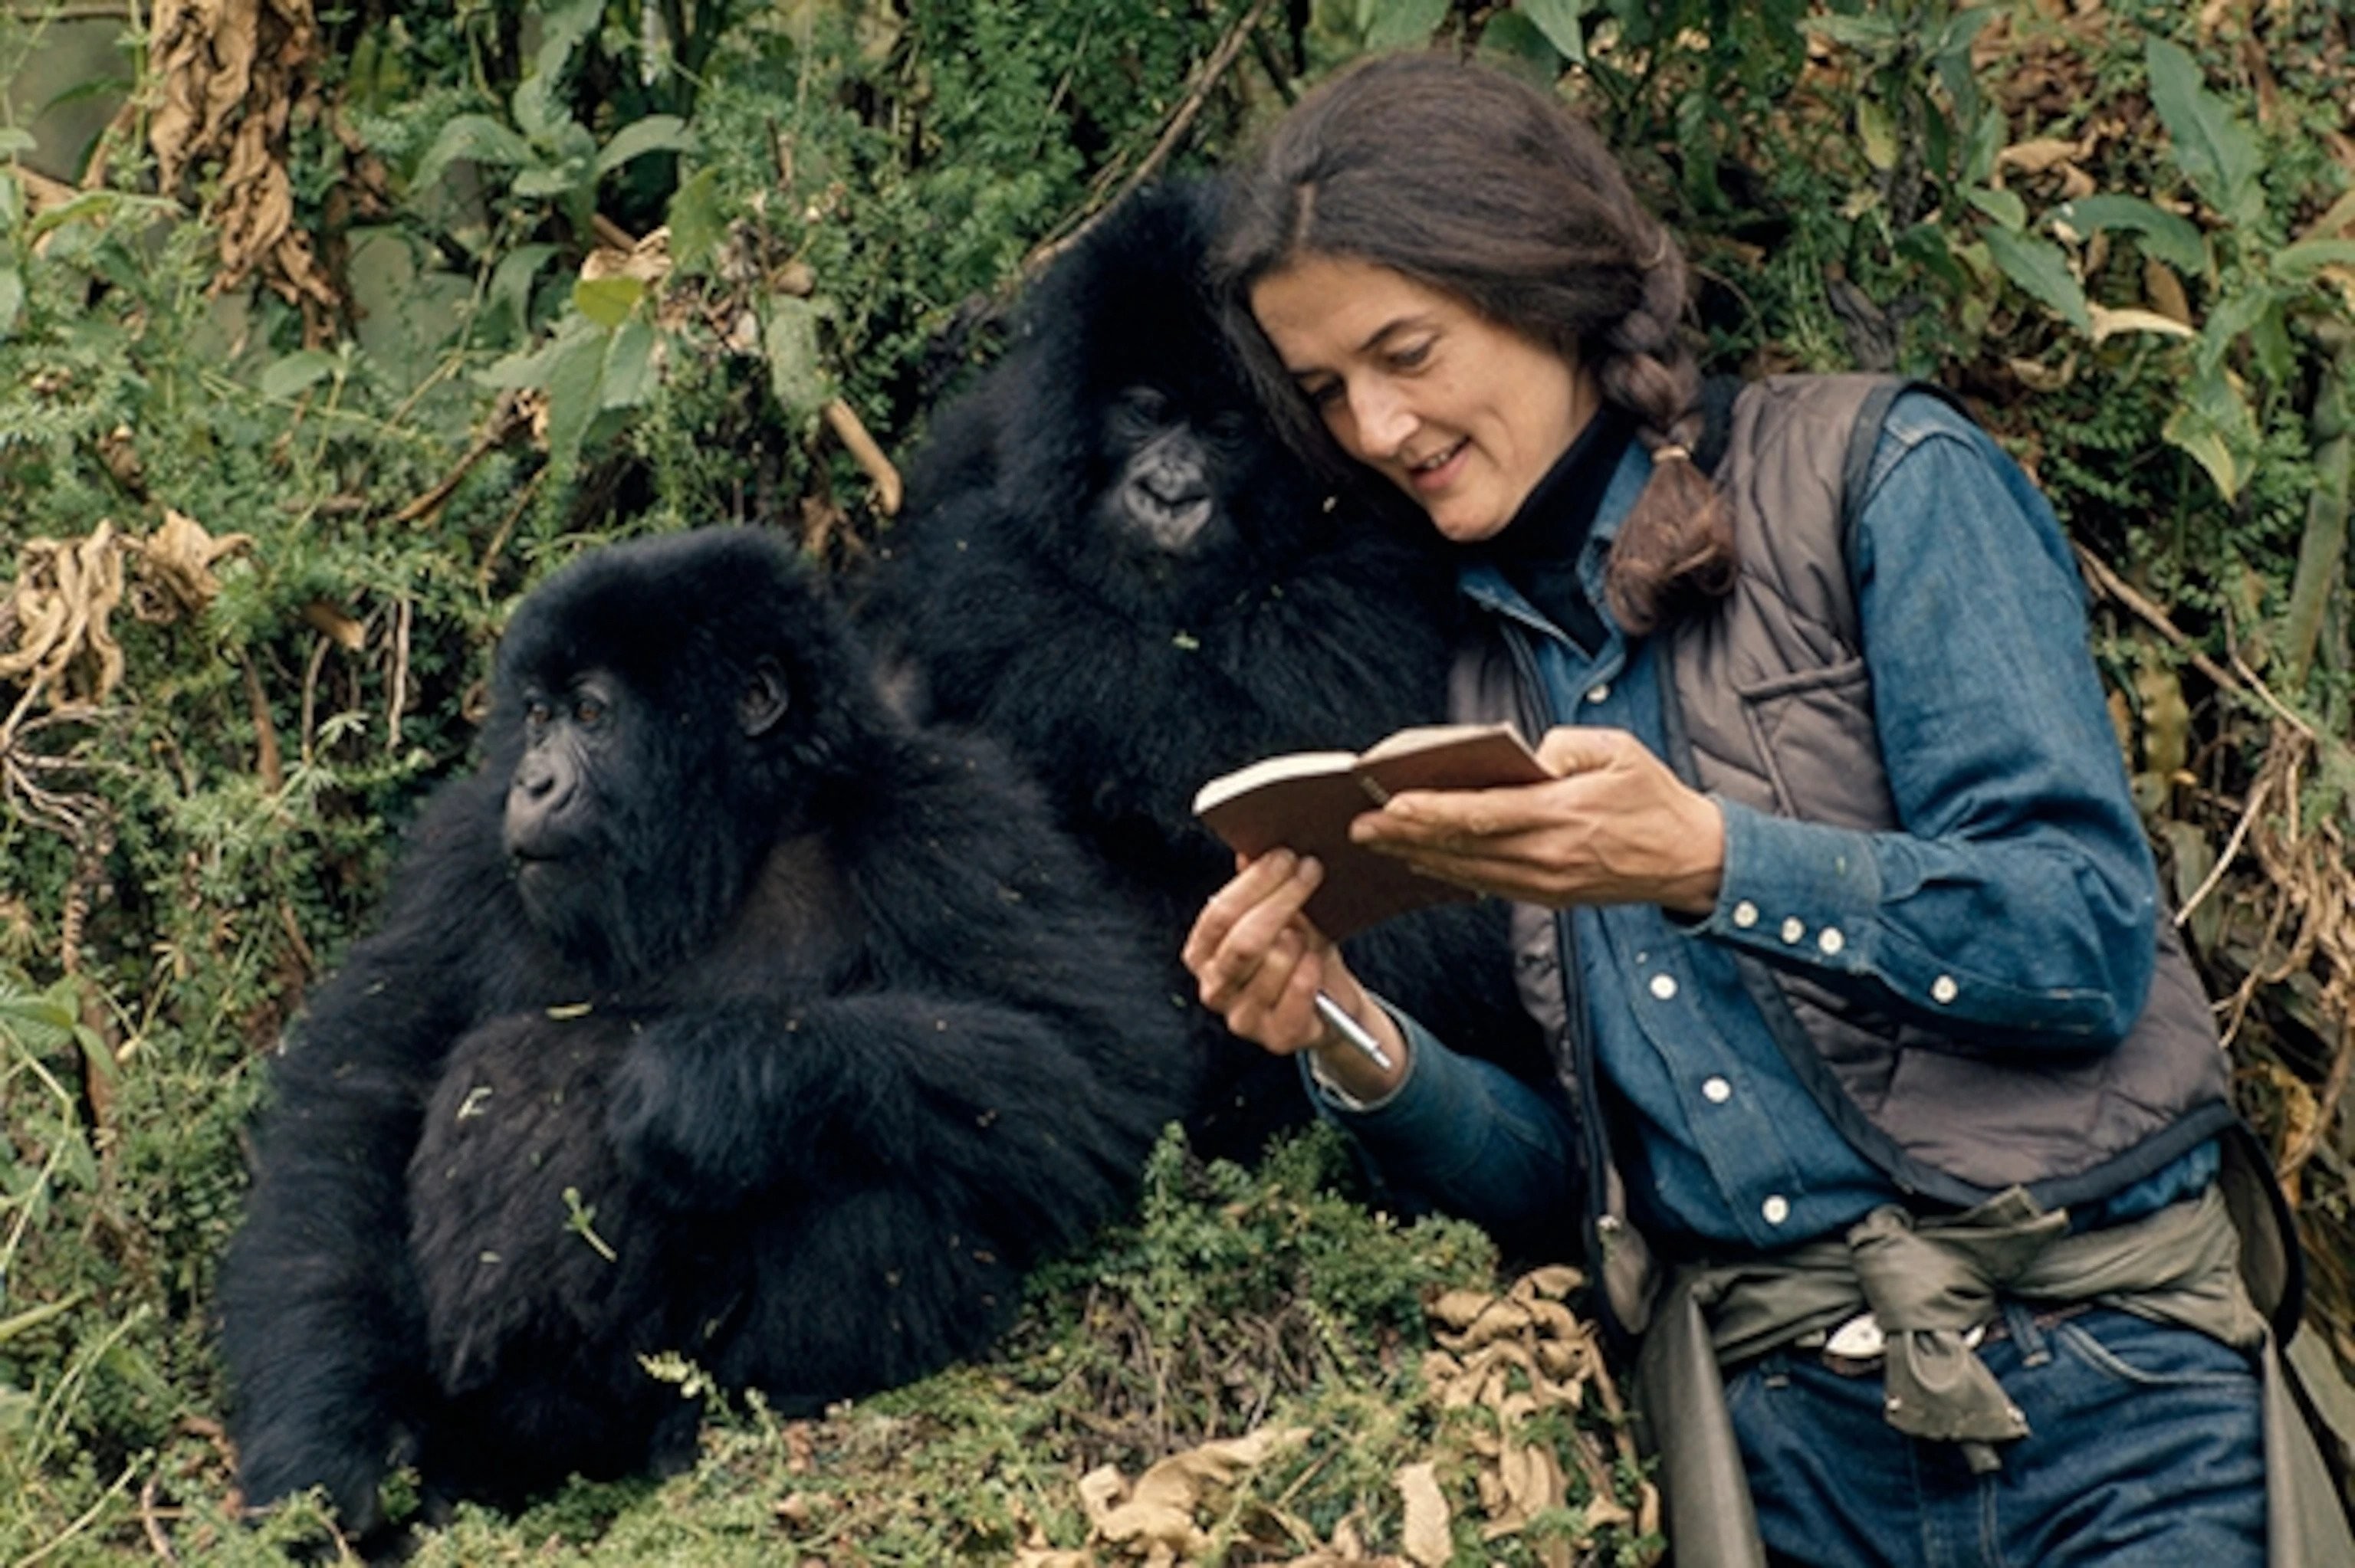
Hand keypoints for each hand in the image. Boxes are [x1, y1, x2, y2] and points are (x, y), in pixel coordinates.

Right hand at [1180, 849, 1406, 1100]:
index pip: (1219, 914)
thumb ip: (1261, 887)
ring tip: (1311, 932)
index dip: (1254, 883)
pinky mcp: (1275, 1039)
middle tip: (1311, 871)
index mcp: (1202, 954)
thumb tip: (1248, 850)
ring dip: (1299, 941)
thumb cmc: (1299, 952)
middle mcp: (1213, 988)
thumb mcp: (1281, 914)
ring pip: (1271, 965)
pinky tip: (1316, 961)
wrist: (1330, 1003)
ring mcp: (1241, 1018)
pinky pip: (1295, 997)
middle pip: (1243, 941)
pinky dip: (1309, 973)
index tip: (1286, 856)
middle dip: (1281, 900)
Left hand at [1349, 726, 1725, 914]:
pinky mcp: (1549, 896)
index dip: (1434, 811)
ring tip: (1377, 843)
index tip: (1392, 803)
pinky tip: (1422, 859)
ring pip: (1469, 871)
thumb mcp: (1618, 751)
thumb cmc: (1654, 798)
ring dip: (1419, 857)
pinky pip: (1488, 883)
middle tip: (1360, 827)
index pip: (1485, 814)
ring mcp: (1548, 881)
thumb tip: (1520, 757)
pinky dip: (1450, 872)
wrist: (1692, 859)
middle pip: (1465, 847)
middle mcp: (1550, 855)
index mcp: (1565, 814)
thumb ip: (1564, 747)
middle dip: (1407, 837)